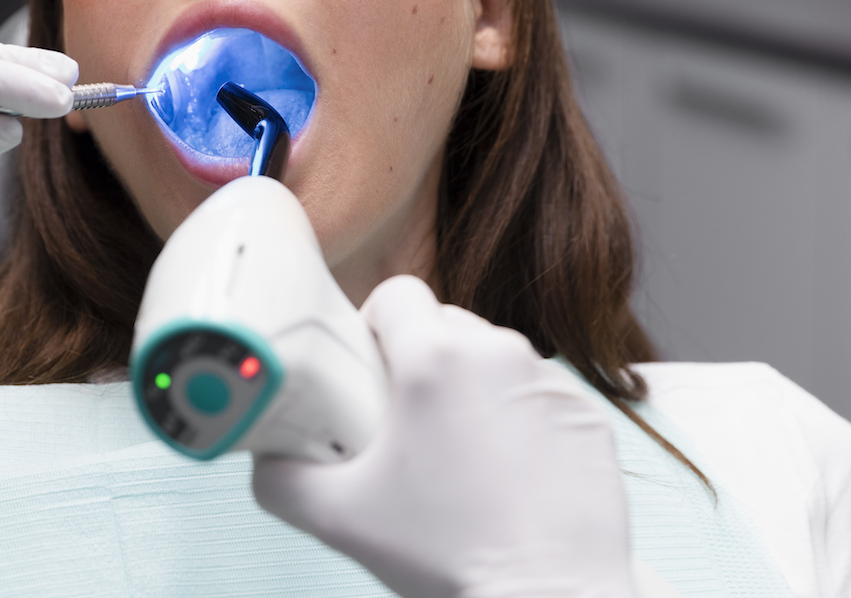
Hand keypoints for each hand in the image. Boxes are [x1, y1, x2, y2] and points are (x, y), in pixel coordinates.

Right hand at [252, 275, 634, 597]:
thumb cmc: (446, 556)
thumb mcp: (337, 518)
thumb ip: (279, 476)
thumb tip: (262, 455)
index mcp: (434, 359)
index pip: (397, 294)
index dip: (374, 325)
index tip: (369, 369)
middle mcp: (498, 353)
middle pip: (447, 324)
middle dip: (423, 359)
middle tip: (407, 422)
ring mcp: (551, 383)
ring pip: (497, 358)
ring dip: (474, 387)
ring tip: (461, 453)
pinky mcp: (589, 415)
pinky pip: (541, 396)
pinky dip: (522, 420)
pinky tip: (509, 473)